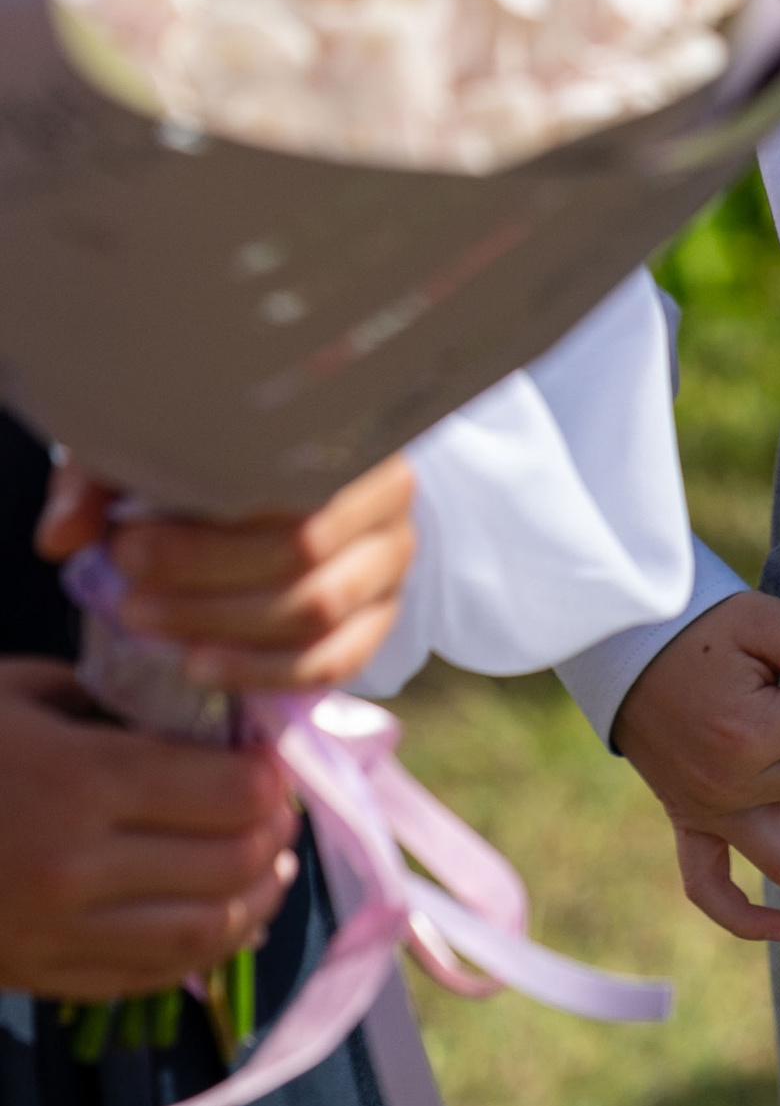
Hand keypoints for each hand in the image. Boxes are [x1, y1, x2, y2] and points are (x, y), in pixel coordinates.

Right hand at [0, 658, 297, 997]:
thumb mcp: (24, 693)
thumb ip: (114, 703)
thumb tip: (200, 719)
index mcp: (82, 780)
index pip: (227, 793)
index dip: (270, 778)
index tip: (276, 761)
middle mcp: (78, 866)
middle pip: (227, 865)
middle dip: (273, 838)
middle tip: (282, 812)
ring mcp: (55, 933)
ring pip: (198, 934)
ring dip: (254, 903)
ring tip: (271, 870)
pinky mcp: (35, 976)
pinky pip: (142, 977)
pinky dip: (198, 953)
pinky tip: (222, 922)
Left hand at [38, 455, 417, 691]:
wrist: (292, 494)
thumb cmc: (223, 462)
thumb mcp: (163, 449)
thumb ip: (106, 482)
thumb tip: (63, 536)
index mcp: (347, 433)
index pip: (286, 481)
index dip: (204, 524)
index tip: (125, 540)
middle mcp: (387, 496)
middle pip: (303, 548)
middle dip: (204, 579)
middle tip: (129, 592)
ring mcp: (390, 562)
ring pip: (318, 607)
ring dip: (225, 627)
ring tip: (151, 626)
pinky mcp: (381, 620)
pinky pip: (335, 660)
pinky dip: (263, 672)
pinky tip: (201, 666)